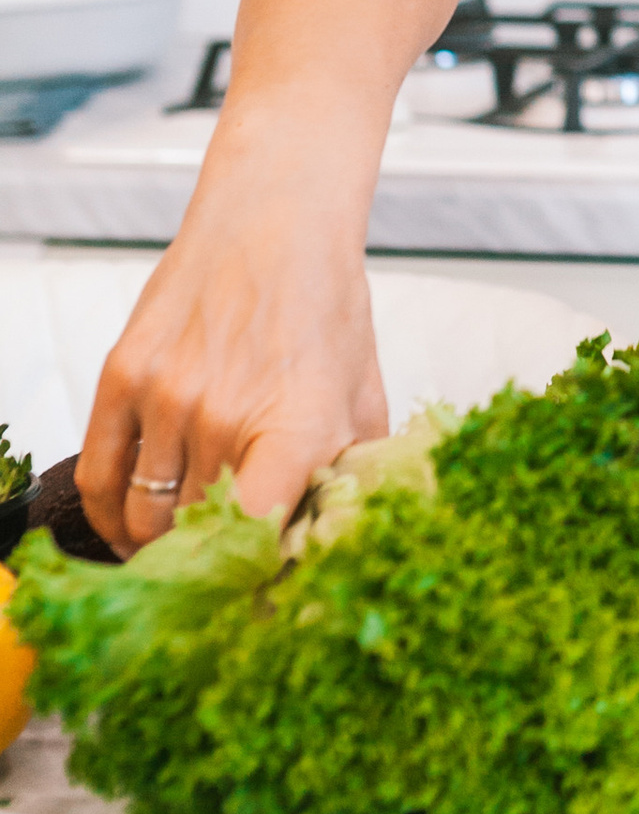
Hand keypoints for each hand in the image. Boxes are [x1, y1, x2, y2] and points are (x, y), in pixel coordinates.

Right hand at [74, 187, 386, 554]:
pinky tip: (129, 526)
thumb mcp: (363, 398)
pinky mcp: (123, 376)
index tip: (256, 591)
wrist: (274, 222)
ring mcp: (166, 396)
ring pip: (142, 516)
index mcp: (297, 427)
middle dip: (204, 565)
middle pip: (193, 536)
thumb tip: (334, 544)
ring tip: (175, 552)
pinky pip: (100, 476)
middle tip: (215, 574)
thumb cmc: (325, 308)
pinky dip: (108, 514)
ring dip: (155, 545)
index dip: (252, 577)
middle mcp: (225, 415)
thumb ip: (351, 476)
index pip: (255, 539)